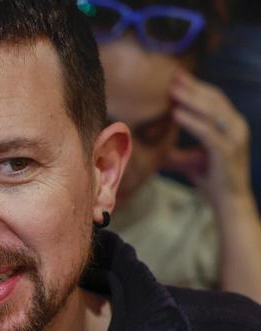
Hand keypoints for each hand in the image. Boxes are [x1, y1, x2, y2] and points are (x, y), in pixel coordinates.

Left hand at [164, 70, 253, 208]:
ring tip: (172, 90)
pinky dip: (192, 121)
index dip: (195, 86)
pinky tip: (176, 114)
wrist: (229, 201)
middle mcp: (237, 126)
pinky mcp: (227, 151)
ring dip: (191, 99)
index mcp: (231, 124)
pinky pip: (208, 131)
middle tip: (172, 76)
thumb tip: (148, 146)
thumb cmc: (210, 178)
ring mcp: (235, 138)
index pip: (214, 98)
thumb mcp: (188, 159)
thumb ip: (172, 149)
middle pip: (214, 99)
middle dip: (192, 87)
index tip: (176, 76)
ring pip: (212, 111)